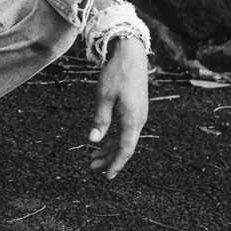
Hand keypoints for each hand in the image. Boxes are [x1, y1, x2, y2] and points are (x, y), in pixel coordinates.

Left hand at [88, 35, 148, 179]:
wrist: (131, 54)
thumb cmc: (117, 73)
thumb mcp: (104, 96)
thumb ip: (100, 119)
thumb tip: (93, 140)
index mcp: (133, 119)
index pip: (125, 149)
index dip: (116, 164)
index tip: (107, 176)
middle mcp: (139, 120)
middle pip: (124, 146)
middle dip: (109, 159)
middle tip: (92, 167)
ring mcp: (138, 115)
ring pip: (124, 139)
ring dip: (109, 149)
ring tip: (93, 158)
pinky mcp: (135, 109)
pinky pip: (125, 130)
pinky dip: (113, 138)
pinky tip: (102, 142)